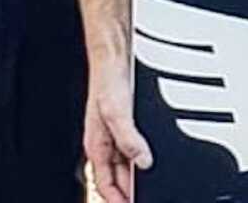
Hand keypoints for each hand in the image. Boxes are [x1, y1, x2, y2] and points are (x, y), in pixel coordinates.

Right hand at [86, 56, 152, 202]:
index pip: (105, 185)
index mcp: (96, 147)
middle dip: (128, 191)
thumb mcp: (118, 114)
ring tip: (149, 187)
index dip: (118, 200)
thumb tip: (143, 162)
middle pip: (116, 178)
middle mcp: (104, 144)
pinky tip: (150, 161)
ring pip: (124, 165)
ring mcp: (114, 135)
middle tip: (145, 197)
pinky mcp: (124, 124)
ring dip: (135, 177)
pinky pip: (131, 149)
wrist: (113, 59)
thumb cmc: (107, 83)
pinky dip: (140, 158)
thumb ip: (130, 140)